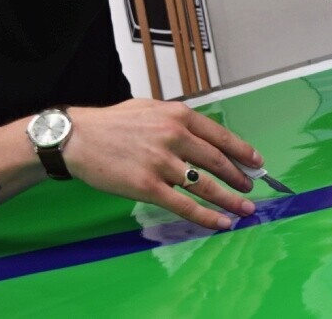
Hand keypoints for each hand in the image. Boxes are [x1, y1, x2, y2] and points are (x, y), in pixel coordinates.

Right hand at [62, 99, 263, 229]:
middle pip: (217, 162)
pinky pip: (184, 205)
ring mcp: (161, 163)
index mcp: (178, 116)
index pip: (220, 136)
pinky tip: (221, 222)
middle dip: (239, 177)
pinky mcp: (147, 187)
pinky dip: (206, 216)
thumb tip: (205, 136)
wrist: (75, 138)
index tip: (256, 162)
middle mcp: (174, 137)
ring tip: (245, 209)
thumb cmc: (112, 123)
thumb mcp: (151, 109)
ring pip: (206, 186)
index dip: (242, 151)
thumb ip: (178, 120)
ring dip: (230, 200)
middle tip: (250, 188)